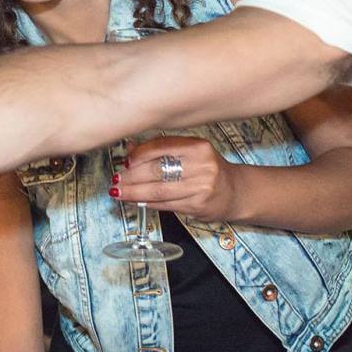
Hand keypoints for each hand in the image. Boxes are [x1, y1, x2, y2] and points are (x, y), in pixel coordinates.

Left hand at [113, 136, 238, 221]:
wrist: (235, 192)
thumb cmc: (207, 169)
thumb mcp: (189, 153)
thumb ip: (161, 149)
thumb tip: (129, 147)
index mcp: (198, 146)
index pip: (160, 146)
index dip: (138, 154)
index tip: (124, 160)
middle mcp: (202, 165)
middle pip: (156, 170)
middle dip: (131, 176)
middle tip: (116, 179)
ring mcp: (201, 187)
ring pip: (158, 190)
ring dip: (134, 192)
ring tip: (119, 191)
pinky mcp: (198, 205)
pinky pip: (165, 204)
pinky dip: (147, 202)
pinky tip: (135, 200)